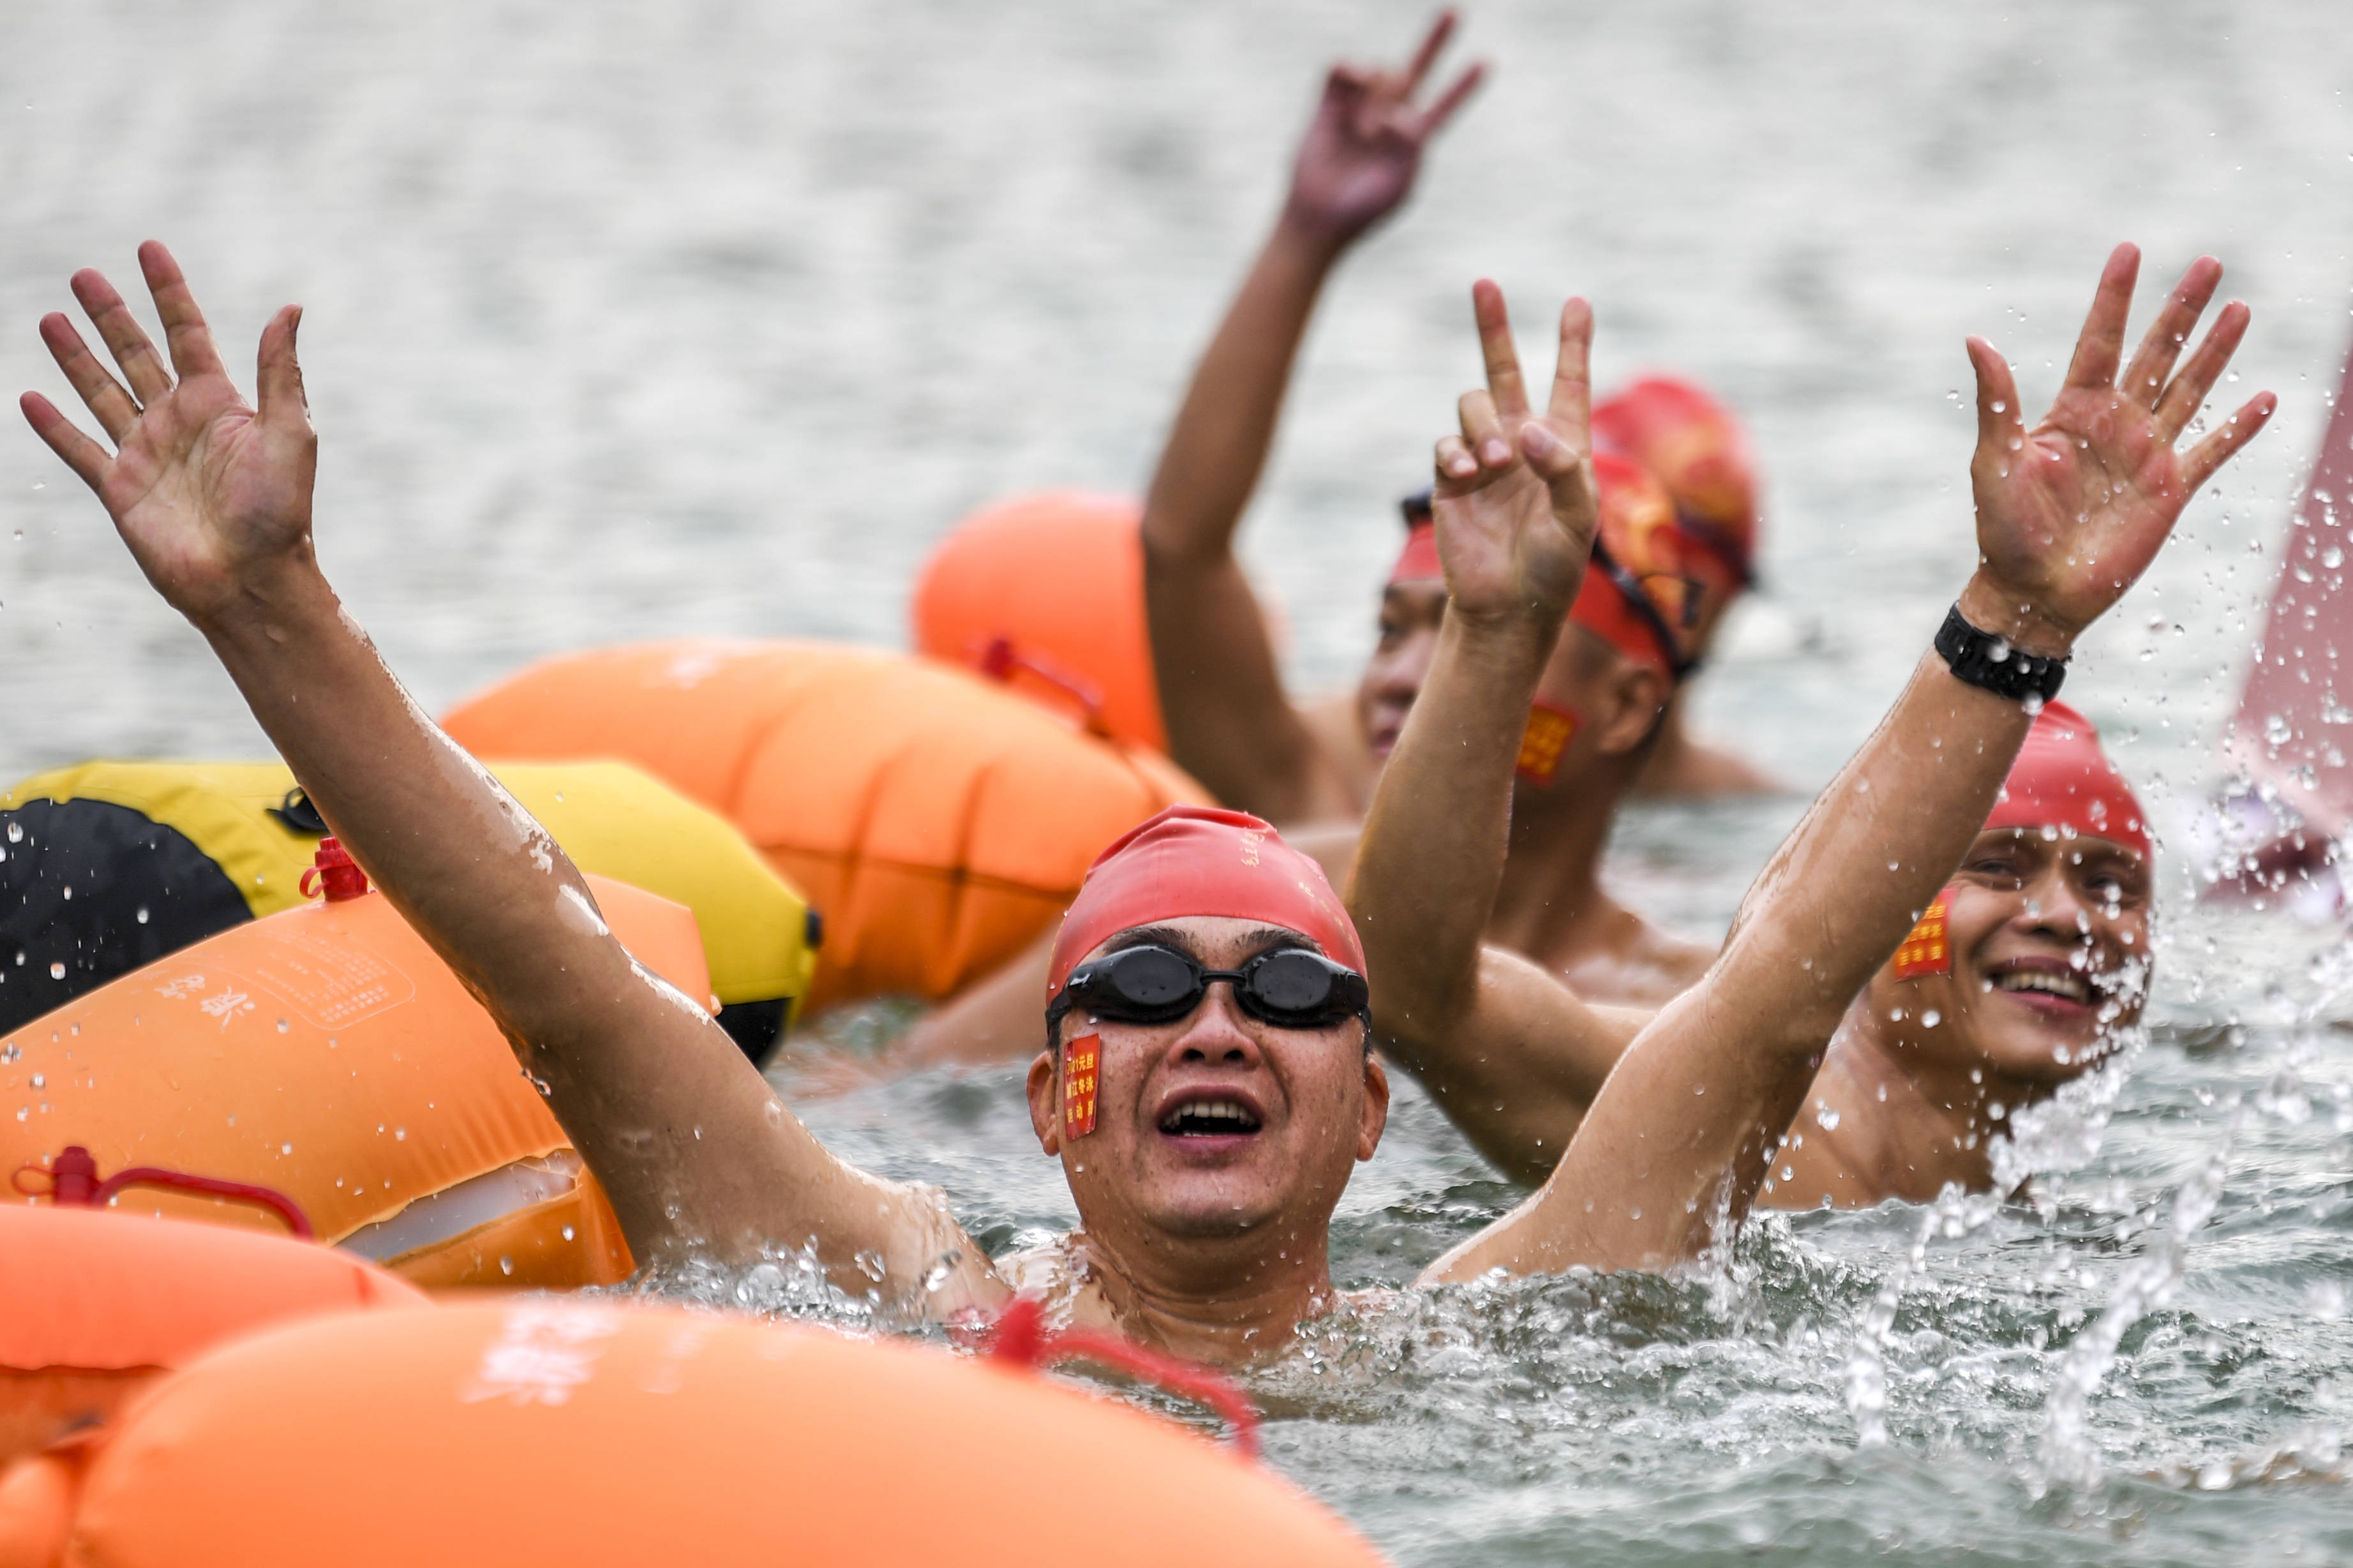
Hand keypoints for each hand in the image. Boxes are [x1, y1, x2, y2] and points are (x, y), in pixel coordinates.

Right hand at [20, 241, 315, 625]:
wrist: (248, 578)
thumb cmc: (279, 511)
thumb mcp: (290, 433)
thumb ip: (281, 372)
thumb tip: (290, 309)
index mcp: (221, 403)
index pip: (188, 332)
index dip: (168, 291)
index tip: (148, 248)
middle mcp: (180, 421)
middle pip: (137, 354)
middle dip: (111, 315)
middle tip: (83, 274)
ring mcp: (146, 452)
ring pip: (101, 391)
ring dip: (76, 356)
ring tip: (50, 317)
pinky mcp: (119, 487)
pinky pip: (78, 448)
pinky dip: (53, 424)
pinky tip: (31, 396)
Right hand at [1282, 11, 1483, 247]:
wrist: (1319, 218)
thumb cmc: (1363, 210)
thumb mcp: (1397, 185)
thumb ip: (1407, 147)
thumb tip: (1397, 114)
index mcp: (1413, 138)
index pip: (1444, 105)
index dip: (1463, 86)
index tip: (1486, 62)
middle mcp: (1390, 115)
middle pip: (1418, 68)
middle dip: (1437, 40)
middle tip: (1456, 10)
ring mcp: (1361, 106)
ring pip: (1380, 71)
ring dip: (1378, 93)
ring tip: (1364, 131)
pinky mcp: (1329, 103)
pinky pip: (1342, 69)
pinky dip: (1349, 69)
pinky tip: (1352, 80)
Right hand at [1430, 281, 1597, 624]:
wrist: (1507, 607)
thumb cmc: (1555, 567)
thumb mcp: (1578, 518)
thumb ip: (1562, 468)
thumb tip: (1525, 429)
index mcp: (1562, 445)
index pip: (1569, 382)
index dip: (1573, 343)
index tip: (1578, 302)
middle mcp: (1520, 443)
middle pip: (1503, 370)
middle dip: (1493, 327)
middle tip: (1484, 282)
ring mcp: (1482, 460)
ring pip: (1473, 406)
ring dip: (1484, 425)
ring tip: (1496, 464)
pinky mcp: (1450, 481)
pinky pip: (1446, 444)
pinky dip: (1457, 451)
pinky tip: (1472, 475)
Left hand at [1962, 244, 2273, 653]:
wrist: (2034, 592)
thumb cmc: (2004, 531)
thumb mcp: (1993, 462)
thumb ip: (1997, 402)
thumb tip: (1976, 340)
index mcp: (2072, 412)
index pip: (2098, 340)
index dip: (2114, 297)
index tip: (2130, 250)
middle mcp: (2113, 424)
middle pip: (2155, 352)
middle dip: (2181, 309)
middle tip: (2209, 261)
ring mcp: (2145, 455)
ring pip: (2188, 389)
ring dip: (2215, 351)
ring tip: (2239, 308)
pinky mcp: (2169, 491)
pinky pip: (2211, 452)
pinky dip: (2238, 428)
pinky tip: (2265, 398)